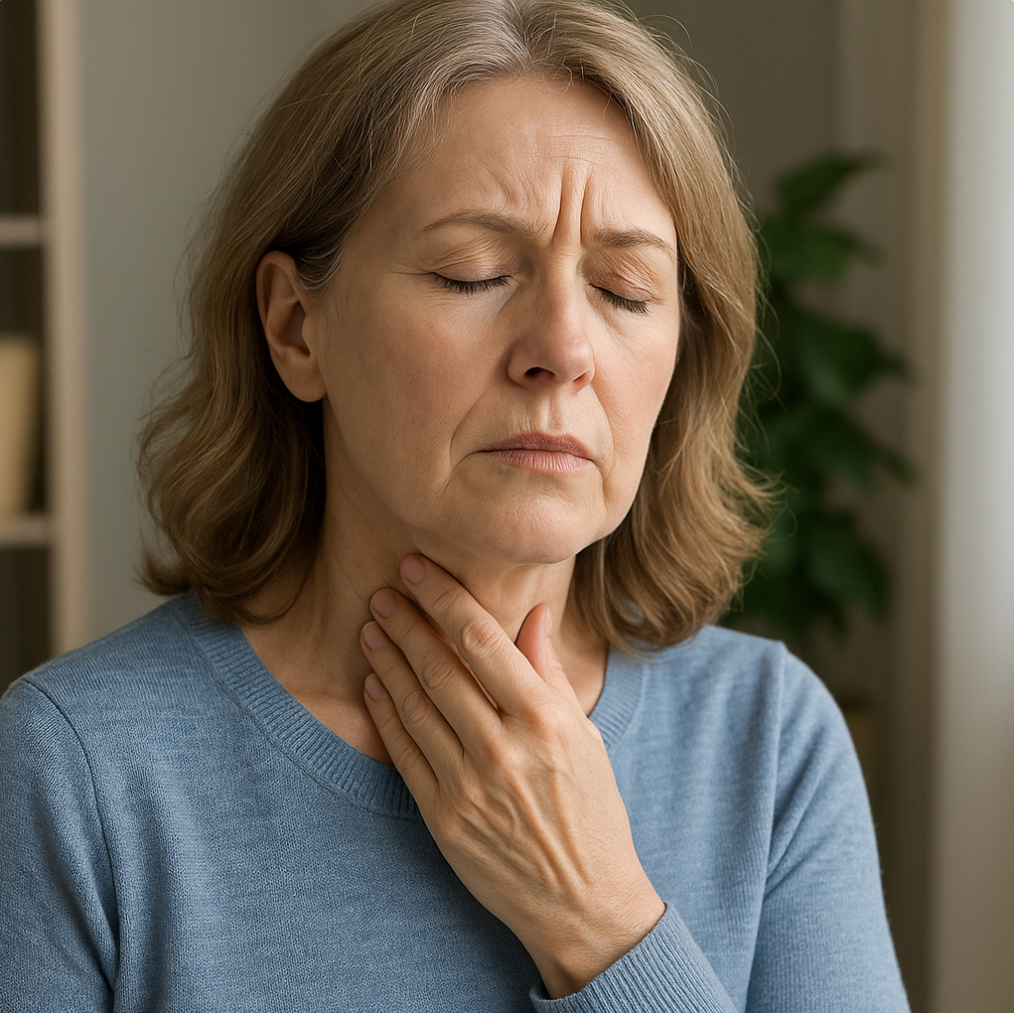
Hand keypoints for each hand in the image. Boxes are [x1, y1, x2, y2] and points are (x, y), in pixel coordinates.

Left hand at [360, 555, 664, 997]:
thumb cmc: (591, 810)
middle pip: (439, 668)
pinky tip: (374, 684)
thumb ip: (550, 673)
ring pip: (414, 706)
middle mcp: (503, 748)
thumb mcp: (585, 735)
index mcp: (545, 720)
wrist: (582, 901)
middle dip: (407, 622)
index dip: (444, 598)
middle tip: (384, 591)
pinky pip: (404, 753)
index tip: (419, 569)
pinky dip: (386, 713)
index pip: (481, 640)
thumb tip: (534, 615)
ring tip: (372, 628)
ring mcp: (467, 786)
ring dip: (388, 661)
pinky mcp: (443, 818)